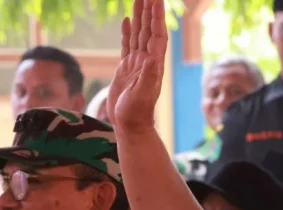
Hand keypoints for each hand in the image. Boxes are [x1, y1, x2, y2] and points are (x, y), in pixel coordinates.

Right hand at [106, 0, 167, 130]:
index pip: (157, 34)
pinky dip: (127, 32)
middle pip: (148, 29)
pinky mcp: (126, 69)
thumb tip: (152, 59)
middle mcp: (147, 60)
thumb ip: (148, 77)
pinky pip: (127, 45)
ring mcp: (136, 63)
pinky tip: (127, 20)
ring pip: (138, 34)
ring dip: (139, 17)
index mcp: (153, 63)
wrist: (130, 125)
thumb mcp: (142, 95)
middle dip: (149, 10)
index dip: (157, 17)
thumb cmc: (137, 113)